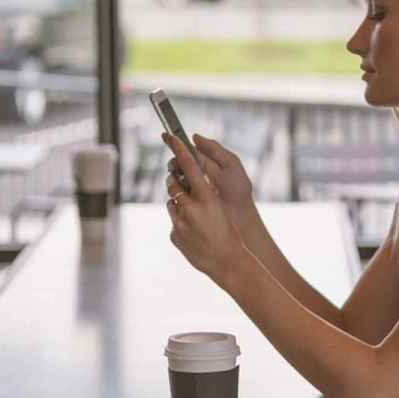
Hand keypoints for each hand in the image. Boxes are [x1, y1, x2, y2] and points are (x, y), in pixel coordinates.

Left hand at [162, 131, 246, 286]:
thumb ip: (201, 194)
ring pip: (171, 203)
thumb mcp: (219, 207)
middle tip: (176, 176)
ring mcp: (180, 223)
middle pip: (172, 183)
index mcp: (206, 198)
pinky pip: (174, 222)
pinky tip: (194, 232)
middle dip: (173, 179)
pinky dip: (181, 223)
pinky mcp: (174, 235)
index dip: (178, 148)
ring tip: (194, 214)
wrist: (228, 261)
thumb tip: (184, 181)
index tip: (169, 136)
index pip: (189, 165)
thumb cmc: (229, 232)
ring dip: (178, 203)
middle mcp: (190, 208)